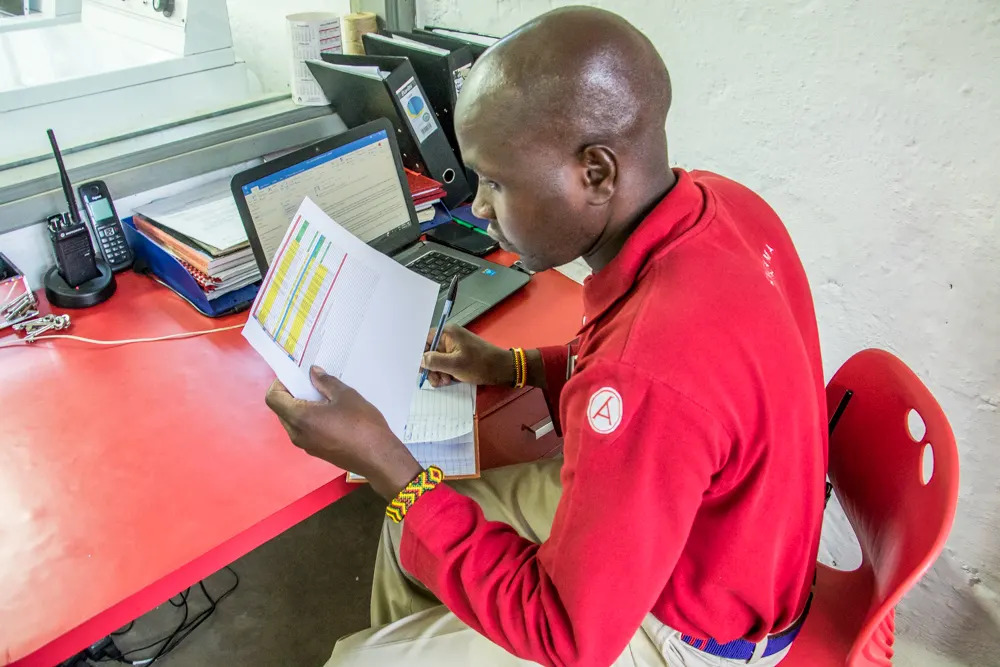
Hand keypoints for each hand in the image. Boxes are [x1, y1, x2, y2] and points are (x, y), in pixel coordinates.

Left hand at [265, 367, 421, 499]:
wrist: (379, 457)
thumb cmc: (363, 425)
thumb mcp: (346, 396)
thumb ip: (325, 382)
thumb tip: (313, 373)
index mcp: (300, 418)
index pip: (273, 398)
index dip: (280, 383)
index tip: (297, 377)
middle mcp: (297, 434)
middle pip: (281, 410)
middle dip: (291, 394)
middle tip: (313, 385)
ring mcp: (306, 446)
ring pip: (292, 421)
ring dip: (301, 407)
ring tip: (325, 399)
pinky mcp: (316, 452)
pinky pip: (304, 431)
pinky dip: (309, 420)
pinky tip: (332, 415)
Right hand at [421, 324, 513, 386]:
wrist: (502, 369)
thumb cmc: (480, 364)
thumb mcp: (455, 365)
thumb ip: (434, 361)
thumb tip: (419, 359)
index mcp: (447, 333)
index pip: (424, 339)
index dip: (419, 353)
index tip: (419, 368)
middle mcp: (449, 337)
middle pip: (429, 352)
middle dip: (430, 367)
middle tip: (436, 380)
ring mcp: (454, 347)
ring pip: (436, 360)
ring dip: (437, 373)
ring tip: (446, 382)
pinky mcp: (458, 356)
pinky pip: (445, 364)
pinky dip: (445, 373)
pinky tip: (449, 381)